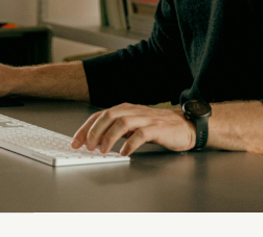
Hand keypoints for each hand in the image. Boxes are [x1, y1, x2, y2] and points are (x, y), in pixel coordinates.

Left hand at [71, 103, 195, 155]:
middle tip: (88, 147)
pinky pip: (141, 134)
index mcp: (126, 109)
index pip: (100, 115)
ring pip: (122, 122)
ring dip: (109, 137)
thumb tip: (96, 140)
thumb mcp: (134, 125)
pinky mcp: (158, 128)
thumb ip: (117, 129)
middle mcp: (134, 111)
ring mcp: (146, 118)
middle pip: (108, 116)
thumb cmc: (159, 127)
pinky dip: (130, 143)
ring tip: (103, 151)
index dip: (86, 128)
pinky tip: (125, 152)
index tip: (76, 141)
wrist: (186, 126)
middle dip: (94, 132)